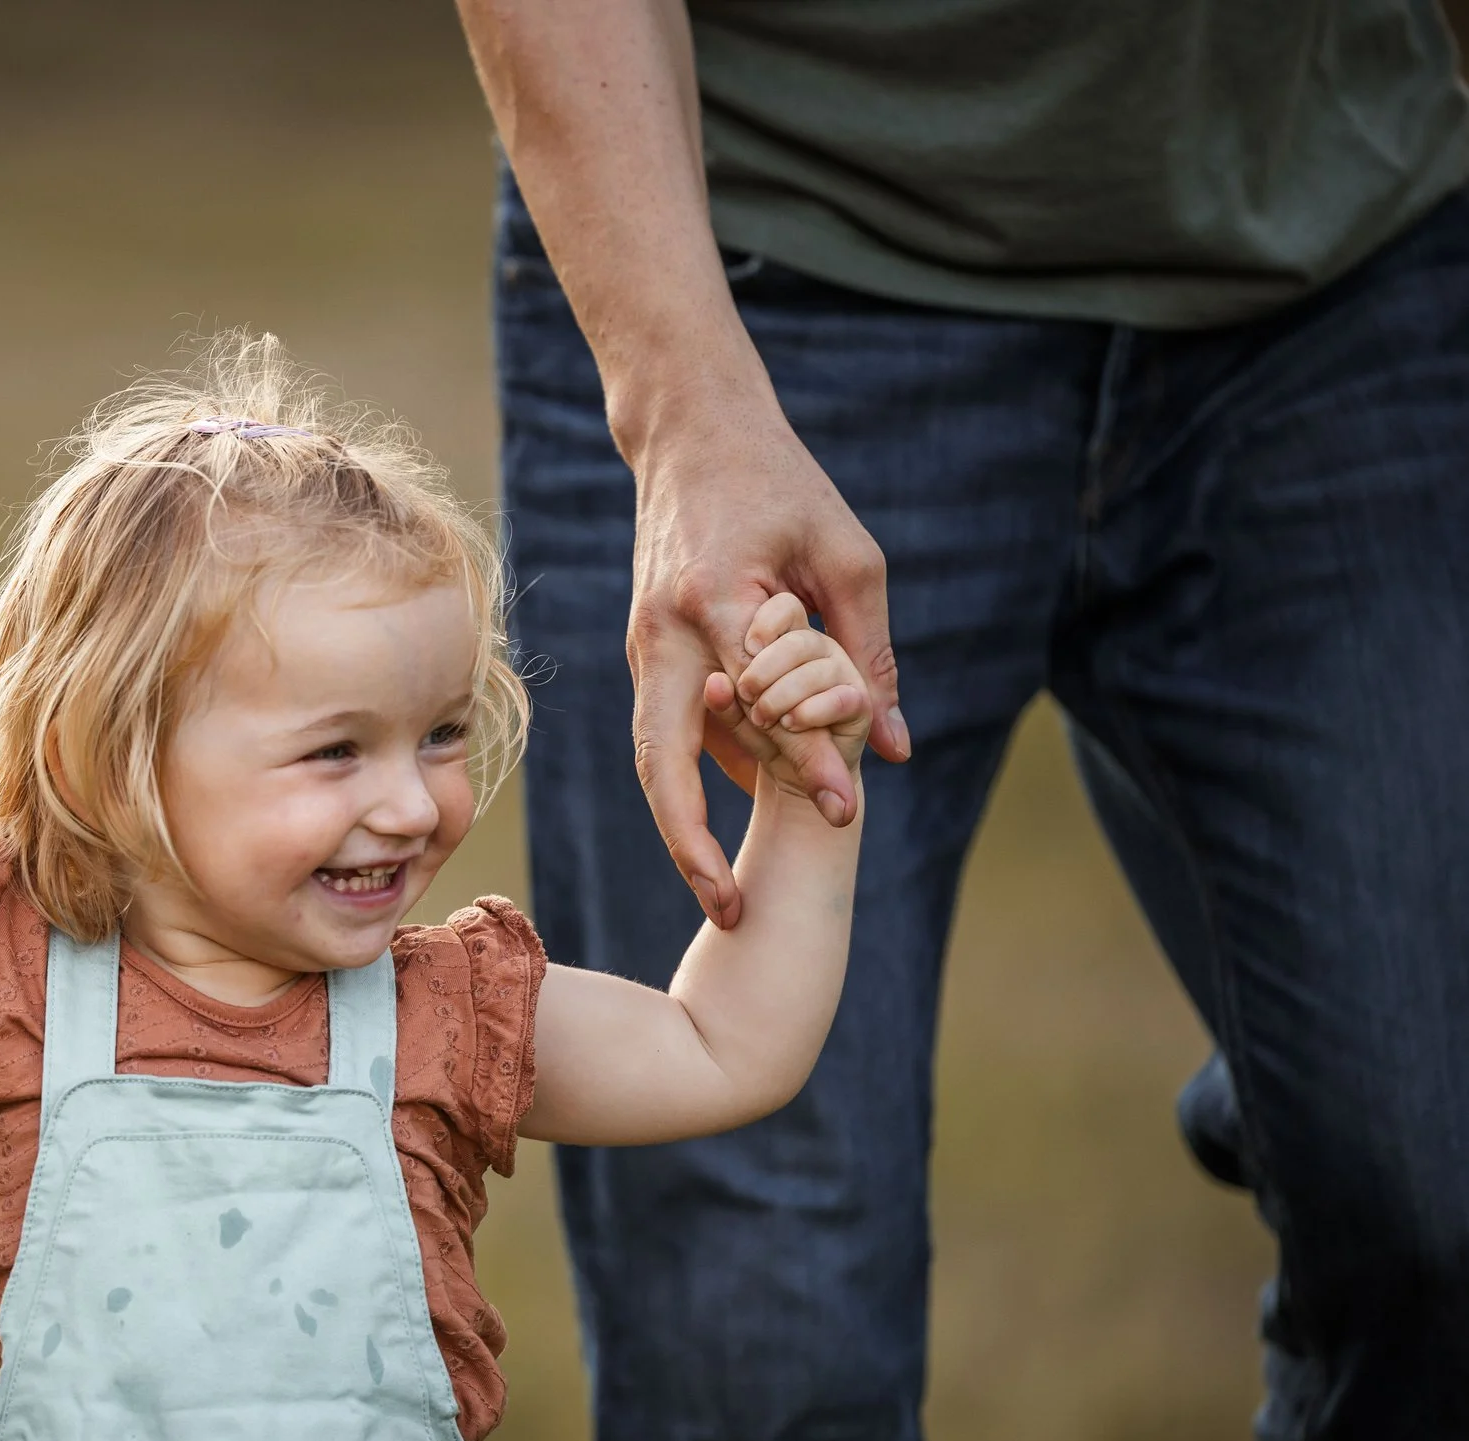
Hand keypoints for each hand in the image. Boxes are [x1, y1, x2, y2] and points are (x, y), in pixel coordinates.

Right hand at [626, 387, 908, 928]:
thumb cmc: (780, 484)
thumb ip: (868, 650)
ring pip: (656, 756)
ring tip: (728, 891)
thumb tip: (893, 747)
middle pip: (659, 759)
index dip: (808, 758)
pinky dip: (702, 778)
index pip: (762, 697)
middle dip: (688, 842)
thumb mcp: (848, 555)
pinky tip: (748, 810)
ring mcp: (644, 646)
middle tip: (730, 908)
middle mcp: (664, 631)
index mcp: (716, 595)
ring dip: (687, 824)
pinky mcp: (647, 653)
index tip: (851, 813)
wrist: (691, 435)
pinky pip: (670, 730)